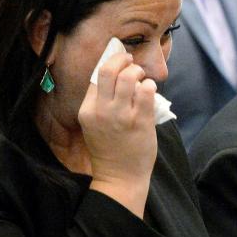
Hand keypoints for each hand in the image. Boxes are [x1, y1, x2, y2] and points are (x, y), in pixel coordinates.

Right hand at [79, 52, 157, 216]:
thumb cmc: (108, 150)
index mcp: (87, 110)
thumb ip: (99, 103)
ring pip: (129, 76)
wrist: (119, 177)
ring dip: (137, 71)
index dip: (109, 64)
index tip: (119, 63)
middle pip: (108, 70)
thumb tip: (115, 75)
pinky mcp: (141, 121)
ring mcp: (122, 116)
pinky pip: (147, 91)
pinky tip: (149, 91)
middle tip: (129, 61)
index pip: (96, 76)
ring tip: (141, 77)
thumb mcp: (93, 125)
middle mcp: (102, 111)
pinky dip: (150, 86)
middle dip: (122, 59)